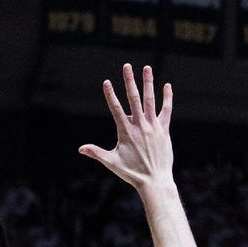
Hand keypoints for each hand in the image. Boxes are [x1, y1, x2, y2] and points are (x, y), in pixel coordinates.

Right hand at [79, 64, 173, 191]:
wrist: (155, 181)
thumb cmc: (132, 173)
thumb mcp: (111, 162)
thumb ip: (96, 153)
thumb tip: (80, 149)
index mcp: (126, 132)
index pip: (116, 109)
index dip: (111, 95)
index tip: (107, 82)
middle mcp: (140, 126)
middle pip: (134, 99)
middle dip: (129, 81)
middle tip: (127, 66)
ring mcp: (153, 127)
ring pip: (150, 100)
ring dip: (148, 83)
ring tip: (147, 68)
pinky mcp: (164, 130)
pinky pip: (166, 110)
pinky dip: (167, 98)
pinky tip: (167, 86)